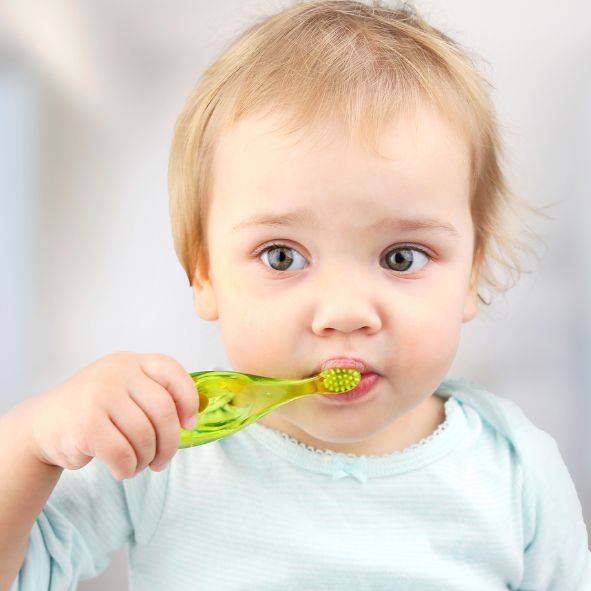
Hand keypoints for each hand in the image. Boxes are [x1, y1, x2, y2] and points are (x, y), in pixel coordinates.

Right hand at [26, 353, 198, 479]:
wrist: (42, 425)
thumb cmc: (94, 412)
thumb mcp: (124, 391)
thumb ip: (154, 395)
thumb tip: (191, 419)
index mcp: (132, 363)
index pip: (172, 371)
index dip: (188, 398)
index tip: (189, 423)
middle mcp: (117, 372)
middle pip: (163, 410)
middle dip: (170, 443)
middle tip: (163, 461)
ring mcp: (100, 394)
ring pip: (144, 435)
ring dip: (146, 458)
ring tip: (138, 464)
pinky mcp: (87, 423)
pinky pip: (123, 453)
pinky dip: (128, 468)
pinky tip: (121, 469)